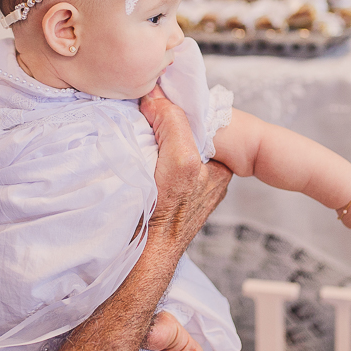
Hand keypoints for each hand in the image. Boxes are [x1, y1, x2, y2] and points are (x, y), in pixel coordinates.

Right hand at [139, 86, 232, 249]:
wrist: (141, 254)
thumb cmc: (166, 214)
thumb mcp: (179, 160)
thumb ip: (174, 123)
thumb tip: (157, 96)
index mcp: (219, 166)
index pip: (203, 123)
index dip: (182, 107)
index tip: (160, 96)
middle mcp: (204, 176)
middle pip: (185, 133)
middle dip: (165, 120)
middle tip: (143, 109)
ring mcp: (183, 186)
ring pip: (168, 145)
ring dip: (151, 135)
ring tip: (135, 126)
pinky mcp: (162, 192)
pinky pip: (155, 160)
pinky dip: (143, 151)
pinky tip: (131, 148)